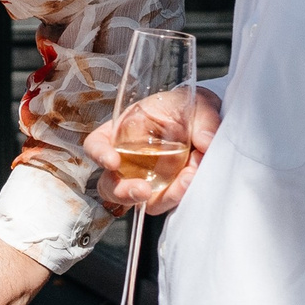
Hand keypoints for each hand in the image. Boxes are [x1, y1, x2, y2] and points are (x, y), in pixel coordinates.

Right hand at [83, 86, 220, 217]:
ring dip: (160, 196)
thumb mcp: (197, 103)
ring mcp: (145, 178)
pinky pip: (165, 201)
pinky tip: (193, 178)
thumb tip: (207, 140)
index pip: (97, 144)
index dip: (99, 153)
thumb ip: (204, 119)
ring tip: (185, 180)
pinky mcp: (164, 191)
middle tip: (143, 190)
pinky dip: (178, 195)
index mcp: (123, 131)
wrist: (206, 124)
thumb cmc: (190, 109)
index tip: (112, 161)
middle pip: (109, 184)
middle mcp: (128, 159)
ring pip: (137, 201)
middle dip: (123, 192)